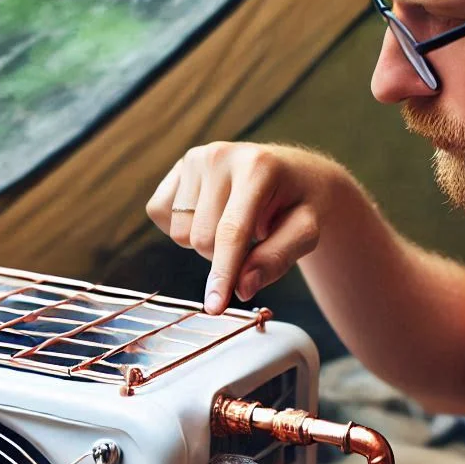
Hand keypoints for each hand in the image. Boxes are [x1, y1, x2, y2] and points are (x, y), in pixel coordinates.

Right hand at [145, 142, 349, 313]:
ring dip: (204, 243)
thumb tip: (242, 288)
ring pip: (180, 233)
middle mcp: (220, 156)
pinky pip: (159, 214)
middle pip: (201, 239)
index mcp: (258, 167)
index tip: (214, 307)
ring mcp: (195, 158)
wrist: (293, 174)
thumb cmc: (300, 206)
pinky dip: (183, 227)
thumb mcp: (305, 234)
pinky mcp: (177, 167)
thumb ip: (276, 260)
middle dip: (223, 257)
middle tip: (250, 242)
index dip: (222, 274)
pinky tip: (210, 215)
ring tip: (232, 224)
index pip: (231, 232)